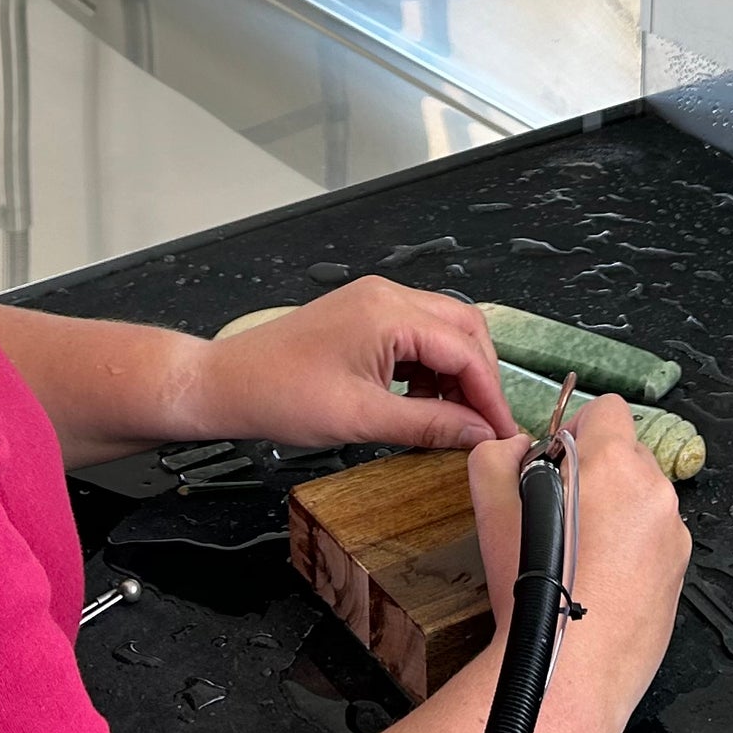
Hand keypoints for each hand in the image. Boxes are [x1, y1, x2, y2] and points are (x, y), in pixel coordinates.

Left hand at [183, 278, 521, 451]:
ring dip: (456, 374)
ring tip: (455, 420)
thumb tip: (480, 436)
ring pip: (442, 331)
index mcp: (389, 312)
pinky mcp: (364, 316)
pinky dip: (430, 368)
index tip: (505, 433)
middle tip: (487, 426)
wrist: (227, 383)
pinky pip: (416, 335)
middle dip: (480, 378)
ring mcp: (374, 302)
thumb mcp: (362, 419)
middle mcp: (387, 295)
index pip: (464, 349)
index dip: (490, 394)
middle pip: (462, 329)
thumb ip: (429, 424)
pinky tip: (423, 402)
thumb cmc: (282, 397)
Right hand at [469, 395, 686, 732]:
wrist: (572, 671)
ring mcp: (675, 535)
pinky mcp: (682, 574)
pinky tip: (601, 582)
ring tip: (580, 555)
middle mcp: (656, 491)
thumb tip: (519, 446)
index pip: (607, 409)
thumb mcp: (490, 507)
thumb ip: (498, 455)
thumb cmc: (534, 590)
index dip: (576, 430)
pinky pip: (656, 541)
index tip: (555, 464)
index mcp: (615, 463)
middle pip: (628, 453)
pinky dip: (633, 550)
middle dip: (597, 472)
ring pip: (644, 499)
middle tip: (561, 513)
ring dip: (617, 511)